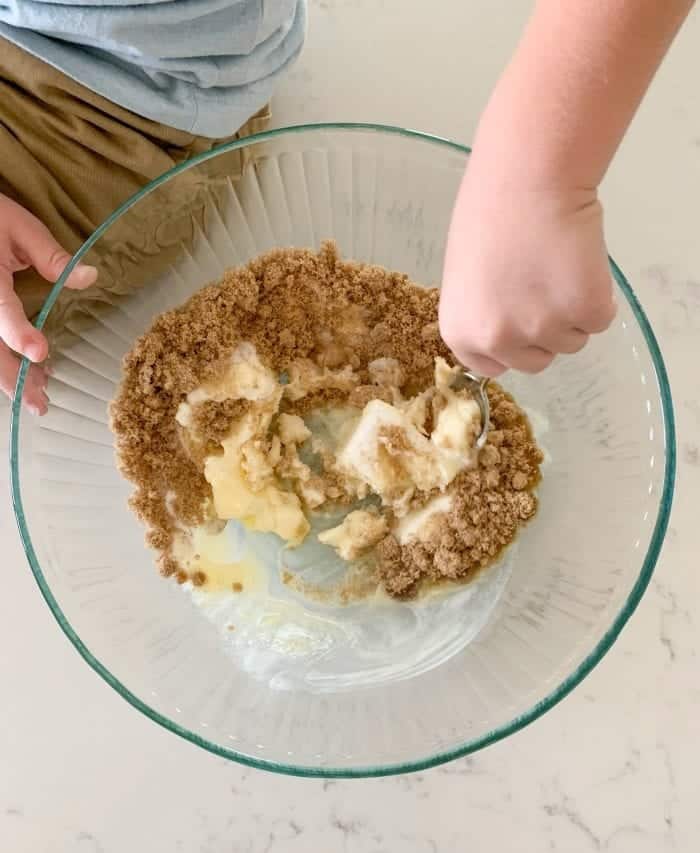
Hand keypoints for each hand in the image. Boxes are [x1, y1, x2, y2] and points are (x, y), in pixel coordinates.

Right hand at [0, 194, 96, 412]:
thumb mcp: (20, 226)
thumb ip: (51, 255)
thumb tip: (90, 276)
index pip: (1, 309)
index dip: (19, 333)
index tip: (39, 353)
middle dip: (12, 377)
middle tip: (39, 404)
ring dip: (9, 378)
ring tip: (38, 400)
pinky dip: (6, 364)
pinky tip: (29, 377)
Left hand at [439, 166, 616, 376]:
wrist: (526, 180)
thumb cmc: (489, 216)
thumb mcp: (468, 278)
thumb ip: (483, 313)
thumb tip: (504, 328)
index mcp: (463, 334)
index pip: (491, 367)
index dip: (511, 344)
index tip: (519, 321)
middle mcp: (498, 340)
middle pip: (536, 361)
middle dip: (544, 332)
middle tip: (543, 287)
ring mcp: (542, 329)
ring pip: (572, 340)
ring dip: (572, 312)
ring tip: (559, 266)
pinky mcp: (584, 311)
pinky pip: (600, 320)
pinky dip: (598, 296)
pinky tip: (581, 263)